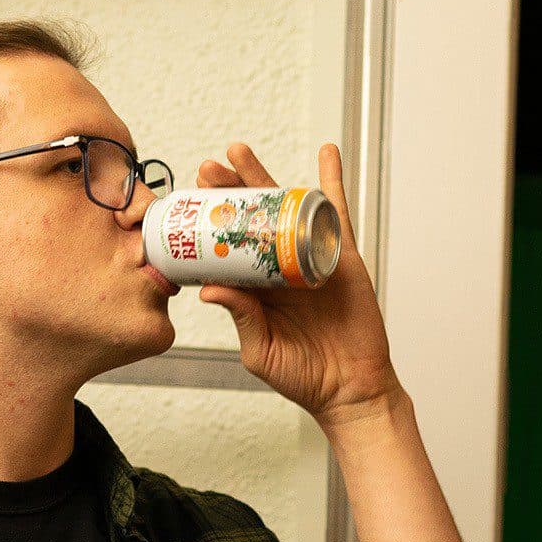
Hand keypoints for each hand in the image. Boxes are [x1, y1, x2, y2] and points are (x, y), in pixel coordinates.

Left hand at [196, 143, 398, 426]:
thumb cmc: (303, 377)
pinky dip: (333, 181)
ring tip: (240, 152)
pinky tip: (326, 152)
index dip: (211, 221)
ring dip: (265, 177)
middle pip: (251, 218)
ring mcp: (311, 258)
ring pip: (285, 208)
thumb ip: (241, 318)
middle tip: (208, 167)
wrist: (350, 388)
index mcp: (256, 288)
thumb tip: (211, 288)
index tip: (191, 199)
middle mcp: (280, 267)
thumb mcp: (261, 350)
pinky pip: (337, 213)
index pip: (228, 245)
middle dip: (229, 190)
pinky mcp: (342, 257)